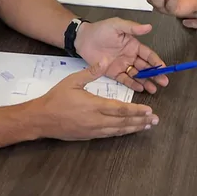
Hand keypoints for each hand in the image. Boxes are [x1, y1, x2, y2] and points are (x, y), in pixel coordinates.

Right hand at [32, 61, 158, 140]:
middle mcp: (97, 120)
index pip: (121, 109)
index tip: (149, 110)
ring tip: (146, 127)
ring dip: (133, 128)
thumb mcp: (73, 80)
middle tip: (155, 121)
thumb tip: (106, 59)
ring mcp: (93, 130)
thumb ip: (91, 71)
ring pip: (118, 130)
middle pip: (123, 122)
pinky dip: (121, 132)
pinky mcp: (89, 136)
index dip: (136, 110)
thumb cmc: (57, 98)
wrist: (41, 119)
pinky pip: (109, 135)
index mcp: (94, 105)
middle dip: (140, 121)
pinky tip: (127, 131)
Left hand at [75, 19, 169, 93]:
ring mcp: (122, 65)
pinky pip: (125, 80)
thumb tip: (148, 26)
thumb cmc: (100, 30)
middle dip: (155, 74)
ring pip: (137, 75)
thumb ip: (133, 28)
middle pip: (146, 67)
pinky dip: (133, 84)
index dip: (156, 61)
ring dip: (146, 81)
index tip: (164, 68)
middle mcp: (130, 56)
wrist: (83, 39)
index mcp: (133, 45)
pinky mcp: (113, 72)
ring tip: (154, 89)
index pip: (148, 54)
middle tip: (164, 82)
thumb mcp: (117, 25)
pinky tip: (140, 88)